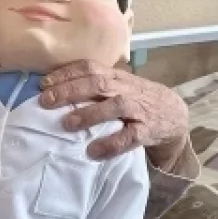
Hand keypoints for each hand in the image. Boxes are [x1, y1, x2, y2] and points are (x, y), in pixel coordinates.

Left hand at [39, 61, 189, 164]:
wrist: (174, 114)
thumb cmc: (137, 99)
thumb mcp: (118, 86)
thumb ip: (93, 85)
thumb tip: (53, 88)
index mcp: (116, 77)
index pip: (89, 67)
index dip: (66, 73)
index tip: (43, 83)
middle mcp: (126, 89)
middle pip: (98, 83)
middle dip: (70, 91)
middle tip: (46, 101)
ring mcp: (138, 109)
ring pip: (115, 106)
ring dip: (89, 114)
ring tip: (67, 123)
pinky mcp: (148, 131)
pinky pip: (129, 137)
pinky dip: (111, 144)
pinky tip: (93, 151)